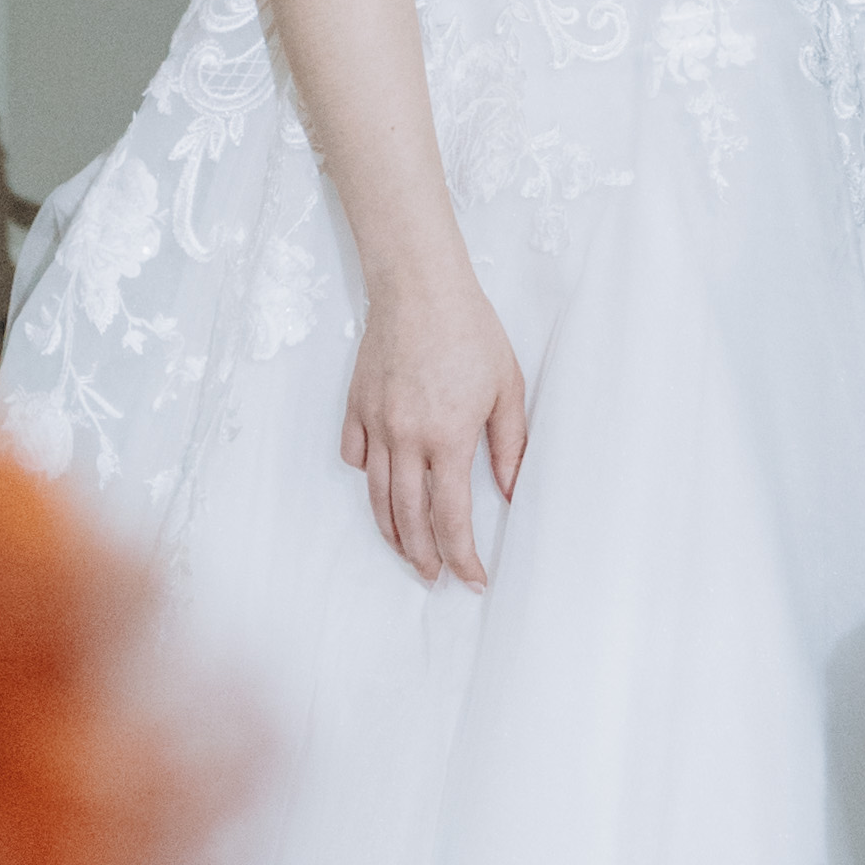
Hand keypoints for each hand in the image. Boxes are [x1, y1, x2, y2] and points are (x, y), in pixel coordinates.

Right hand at [342, 244, 529, 585]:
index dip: (462, 557)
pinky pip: (353, 456)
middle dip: (423, 557)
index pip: (451, 519)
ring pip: (375, 496)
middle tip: (434, 576)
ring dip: (391, 532)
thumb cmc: (470, 330)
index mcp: (447, 438)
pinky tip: (380, 485)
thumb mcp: (507, 387)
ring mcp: (375, 424)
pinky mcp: (356, 406)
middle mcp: (405, 439)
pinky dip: (365, 478)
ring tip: (406, 551)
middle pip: (407, 519)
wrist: (420, 286)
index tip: (472, 579)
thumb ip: (510, 446)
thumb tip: (511, 494)